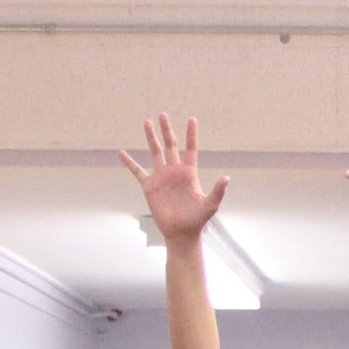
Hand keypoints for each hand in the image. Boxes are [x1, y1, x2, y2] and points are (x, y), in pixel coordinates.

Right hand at [120, 112, 227, 241]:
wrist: (181, 233)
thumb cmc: (197, 220)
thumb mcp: (210, 205)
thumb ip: (218, 191)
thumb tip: (227, 178)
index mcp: (189, 173)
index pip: (191, 149)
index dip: (191, 134)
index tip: (192, 119)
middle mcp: (175, 171)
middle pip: (170, 145)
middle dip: (167, 130)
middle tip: (163, 114)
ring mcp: (161, 177)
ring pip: (155, 152)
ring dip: (151, 137)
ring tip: (147, 122)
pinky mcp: (149, 186)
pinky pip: (137, 171)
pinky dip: (129, 162)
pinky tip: (121, 153)